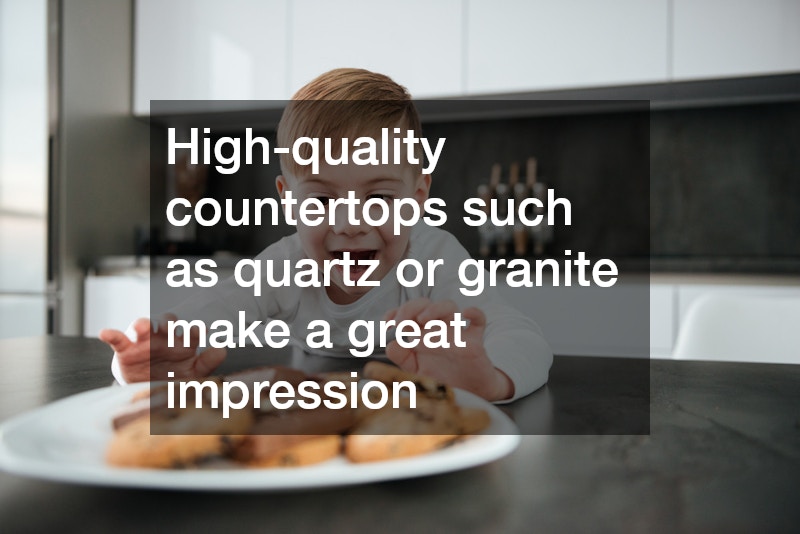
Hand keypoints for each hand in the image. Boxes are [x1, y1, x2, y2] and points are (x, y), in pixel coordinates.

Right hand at [98, 315, 226, 382]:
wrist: (147, 393)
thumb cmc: (174, 379)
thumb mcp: (192, 375)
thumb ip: (207, 363)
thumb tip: (222, 349)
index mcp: (183, 344)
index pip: (191, 332)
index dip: (195, 330)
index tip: (199, 331)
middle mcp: (164, 338)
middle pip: (167, 322)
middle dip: (169, 321)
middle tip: (170, 326)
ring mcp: (144, 342)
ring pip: (143, 326)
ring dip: (143, 323)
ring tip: (143, 326)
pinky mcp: (125, 349)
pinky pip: (117, 339)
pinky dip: (111, 334)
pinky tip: (105, 333)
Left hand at [383, 298, 513, 400]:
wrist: (468, 396)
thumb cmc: (442, 380)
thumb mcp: (417, 372)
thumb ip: (403, 359)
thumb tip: (391, 344)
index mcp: (421, 334)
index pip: (407, 314)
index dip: (395, 313)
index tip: (387, 322)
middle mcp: (437, 330)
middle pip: (425, 305)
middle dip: (410, 308)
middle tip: (400, 322)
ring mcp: (456, 333)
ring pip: (449, 307)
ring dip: (434, 309)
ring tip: (422, 319)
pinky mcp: (474, 341)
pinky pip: (479, 320)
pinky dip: (475, 313)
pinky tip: (466, 314)